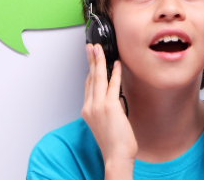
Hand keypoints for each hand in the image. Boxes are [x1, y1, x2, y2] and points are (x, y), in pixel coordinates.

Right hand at [82, 44, 136, 176]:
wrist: (116, 156)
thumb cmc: (113, 143)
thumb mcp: (105, 123)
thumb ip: (106, 108)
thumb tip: (113, 96)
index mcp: (87, 111)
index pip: (88, 85)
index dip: (90, 70)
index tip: (91, 59)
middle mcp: (90, 107)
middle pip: (90, 78)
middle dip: (91, 60)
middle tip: (91, 47)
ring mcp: (99, 106)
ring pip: (98, 78)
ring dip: (99, 61)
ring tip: (100, 49)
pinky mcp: (110, 106)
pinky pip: (112, 85)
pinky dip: (114, 73)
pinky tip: (116, 64)